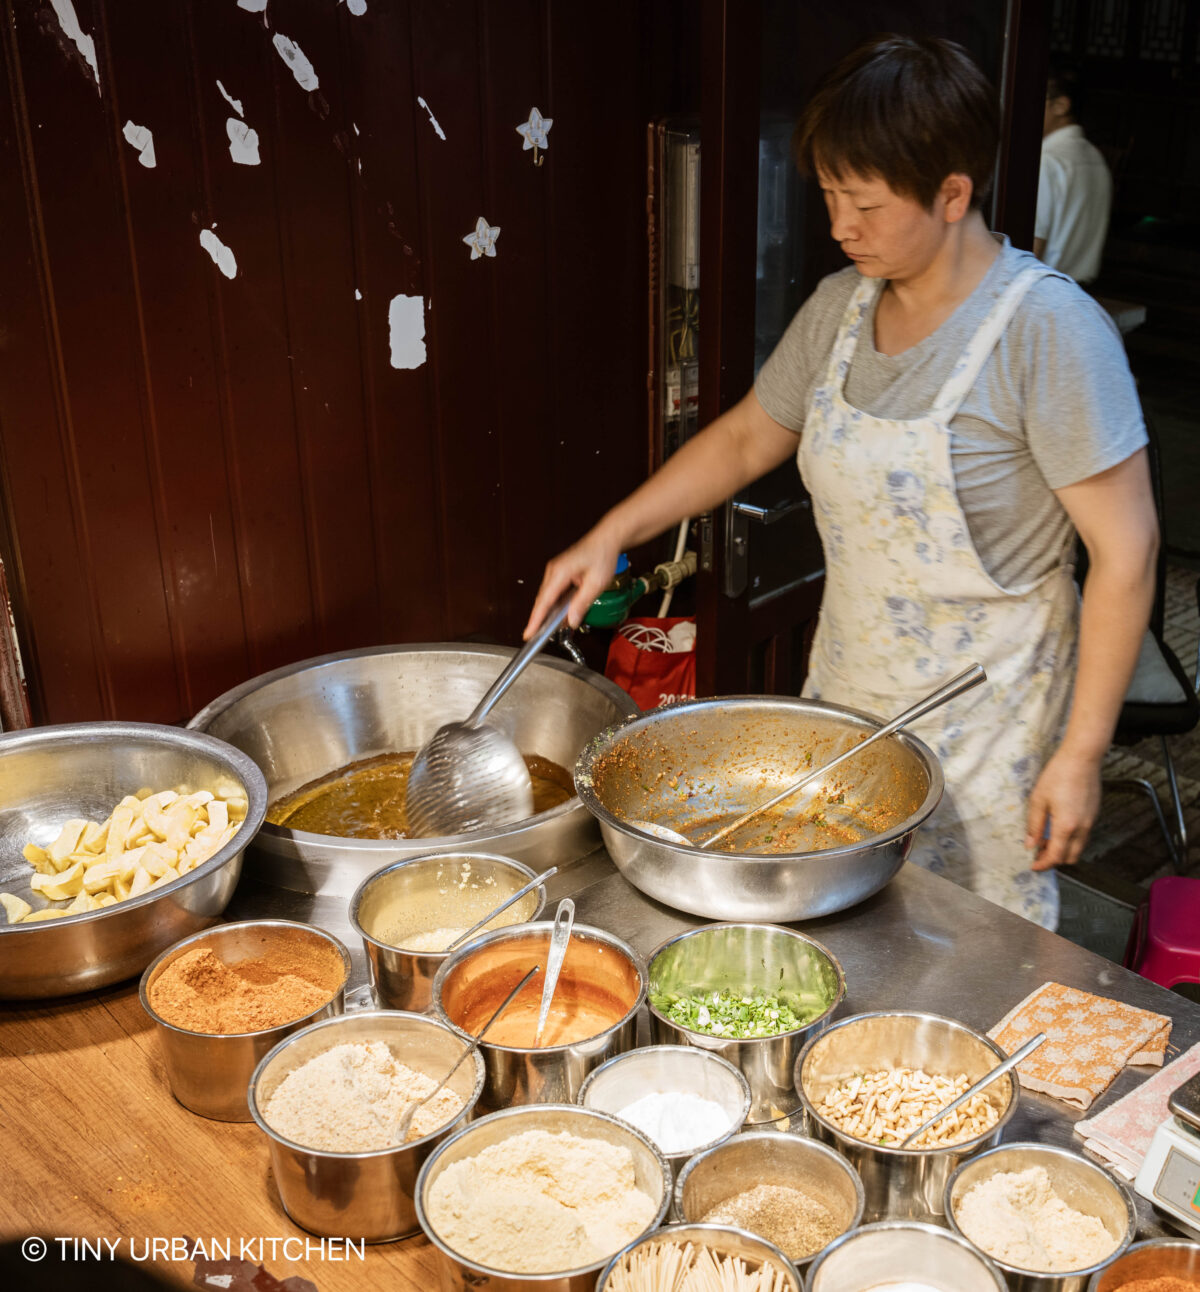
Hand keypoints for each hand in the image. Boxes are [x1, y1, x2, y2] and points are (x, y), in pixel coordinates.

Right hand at [523, 526, 622, 637]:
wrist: (606, 540)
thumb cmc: (602, 555)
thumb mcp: (596, 583)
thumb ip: (582, 603)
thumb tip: (571, 620)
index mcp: (560, 572)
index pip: (544, 600)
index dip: (535, 619)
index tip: (529, 633)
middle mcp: (553, 571)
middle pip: (542, 600)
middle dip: (538, 619)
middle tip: (535, 637)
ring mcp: (555, 571)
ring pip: (546, 597)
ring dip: (547, 612)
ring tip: (545, 630)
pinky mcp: (559, 573)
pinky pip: (552, 592)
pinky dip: (553, 605)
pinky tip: (557, 615)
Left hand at [1025, 746, 1102, 870]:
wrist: (1082, 758)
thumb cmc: (1058, 775)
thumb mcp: (1038, 800)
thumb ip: (1034, 825)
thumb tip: (1030, 845)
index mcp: (1066, 826)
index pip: (1055, 856)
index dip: (1043, 864)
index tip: (1033, 866)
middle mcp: (1082, 828)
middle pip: (1070, 857)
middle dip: (1054, 860)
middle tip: (1037, 854)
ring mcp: (1090, 821)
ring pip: (1078, 848)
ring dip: (1063, 850)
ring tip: (1044, 840)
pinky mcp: (1093, 814)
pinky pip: (1083, 836)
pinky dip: (1070, 840)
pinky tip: (1056, 828)